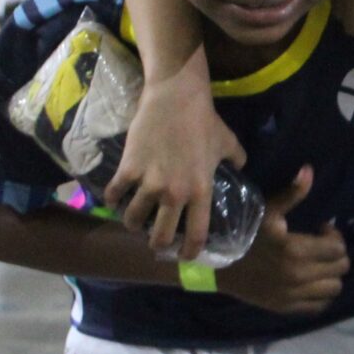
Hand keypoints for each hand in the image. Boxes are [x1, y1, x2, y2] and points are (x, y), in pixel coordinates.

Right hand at [107, 61, 244, 260]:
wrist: (175, 98)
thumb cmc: (204, 120)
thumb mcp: (228, 143)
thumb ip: (236, 160)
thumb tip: (241, 166)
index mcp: (201, 192)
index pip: (197, 235)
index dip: (189, 252)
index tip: (184, 255)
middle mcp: (175, 194)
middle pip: (161, 236)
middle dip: (157, 244)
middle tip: (155, 242)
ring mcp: (149, 182)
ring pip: (134, 219)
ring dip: (133, 223)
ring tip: (134, 221)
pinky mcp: (129, 168)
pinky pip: (114, 194)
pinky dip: (112, 201)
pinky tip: (114, 200)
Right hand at [219, 170, 347, 315]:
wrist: (218, 266)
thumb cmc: (245, 235)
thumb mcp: (267, 211)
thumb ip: (292, 194)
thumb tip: (309, 170)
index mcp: (295, 250)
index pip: (338, 249)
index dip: (334, 237)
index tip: (322, 230)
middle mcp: (298, 275)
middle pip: (340, 268)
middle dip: (336, 255)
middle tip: (322, 247)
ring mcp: (293, 295)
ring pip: (334, 289)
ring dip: (331, 275)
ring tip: (319, 265)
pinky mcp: (287, 307)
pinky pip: (319, 306)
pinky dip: (321, 295)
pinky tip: (311, 282)